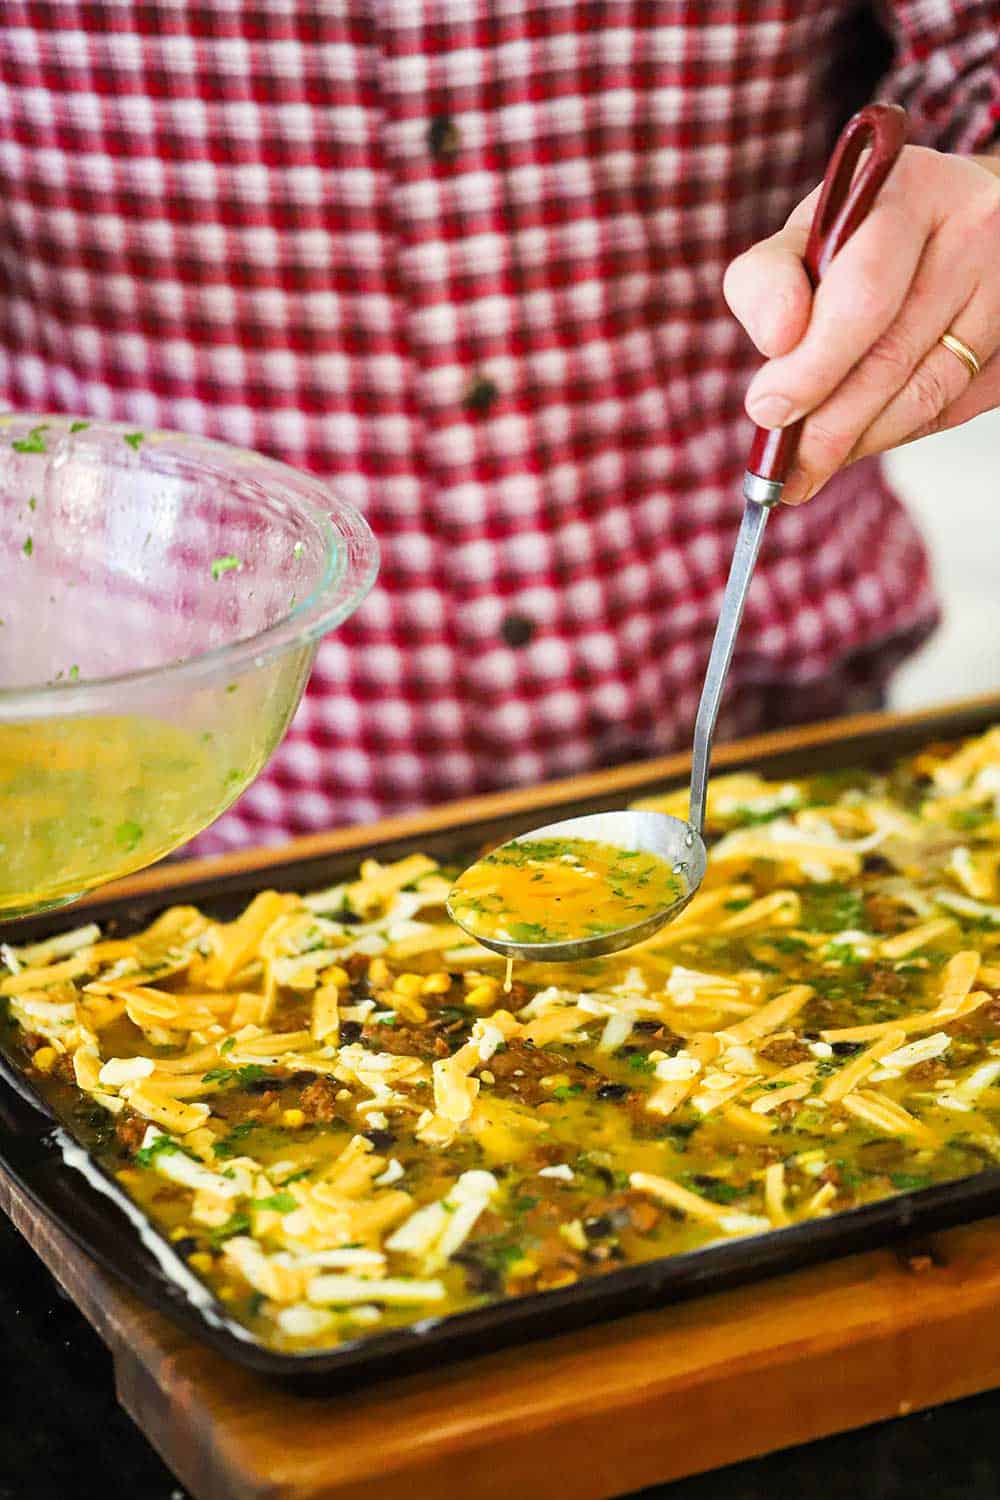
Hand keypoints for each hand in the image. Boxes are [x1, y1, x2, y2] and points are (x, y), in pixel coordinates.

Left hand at [723, 145, 999, 502]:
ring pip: (924, 394)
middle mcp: (974, 231)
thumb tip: (777, 341)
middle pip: (893, 355)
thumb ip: (766, 281)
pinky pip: (950, 408)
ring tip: (809, 470)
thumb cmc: (867, 238)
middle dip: (825, 424)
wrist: (954, 222)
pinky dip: (894, 435)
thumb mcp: (806, 238)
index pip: (862, 294)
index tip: (766, 409)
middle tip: (782, 469)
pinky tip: (859, 440)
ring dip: (858, 442)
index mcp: (911, 192)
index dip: (811, 363)